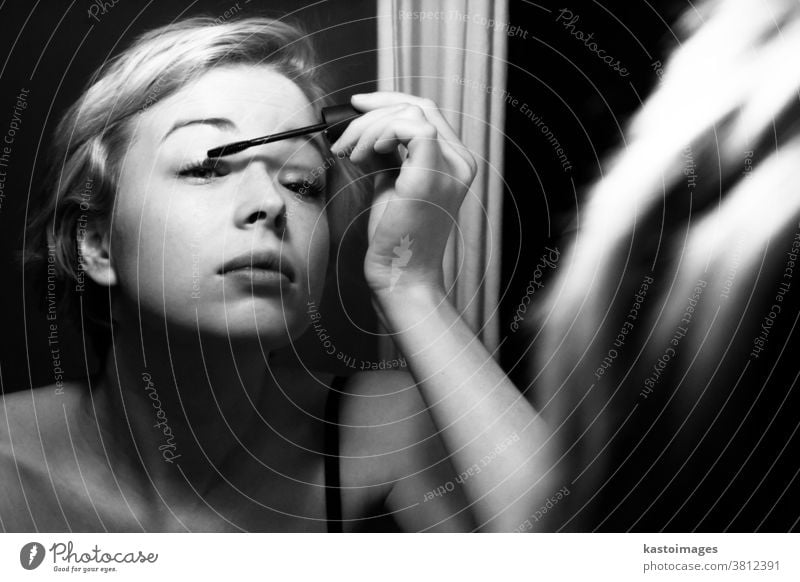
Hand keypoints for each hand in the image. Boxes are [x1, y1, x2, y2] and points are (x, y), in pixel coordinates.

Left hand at [330, 92, 476, 297]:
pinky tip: (363, 156)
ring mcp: (450, 168)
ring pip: (410, 114)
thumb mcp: (392, 184)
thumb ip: (388, 155)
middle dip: (373, 113)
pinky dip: (379, 134)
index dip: (389, 102)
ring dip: (369, 128)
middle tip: (344, 137)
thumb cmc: (396, 239)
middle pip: (418, 107)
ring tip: (350, 155)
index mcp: (455, 163)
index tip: (358, 106)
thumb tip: (366, 129)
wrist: (401, 275)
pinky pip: (410, 128)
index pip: (426, 113)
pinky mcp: (431, 176)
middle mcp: (460, 162)